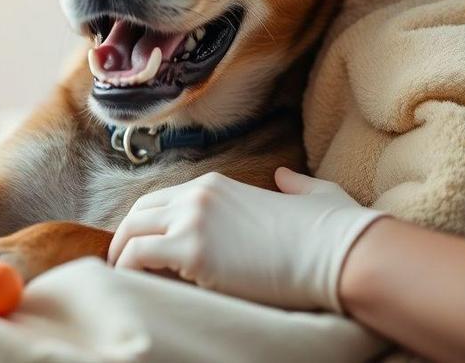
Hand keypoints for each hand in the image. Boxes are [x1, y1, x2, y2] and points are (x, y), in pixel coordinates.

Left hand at [107, 168, 385, 312]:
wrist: (342, 254)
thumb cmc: (335, 232)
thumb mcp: (313, 193)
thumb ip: (294, 184)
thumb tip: (285, 177)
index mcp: (216, 185)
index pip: (160, 201)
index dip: (146, 225)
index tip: (142, 248)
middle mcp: (197, 197)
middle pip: (138, 213)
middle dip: (126, 239)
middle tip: (124, 266)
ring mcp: (194, 221)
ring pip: (131, 233)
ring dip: (122, 257)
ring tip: (124, 281)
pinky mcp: (194, 252)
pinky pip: (140, 257)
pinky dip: (130, 271)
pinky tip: (136, 286)